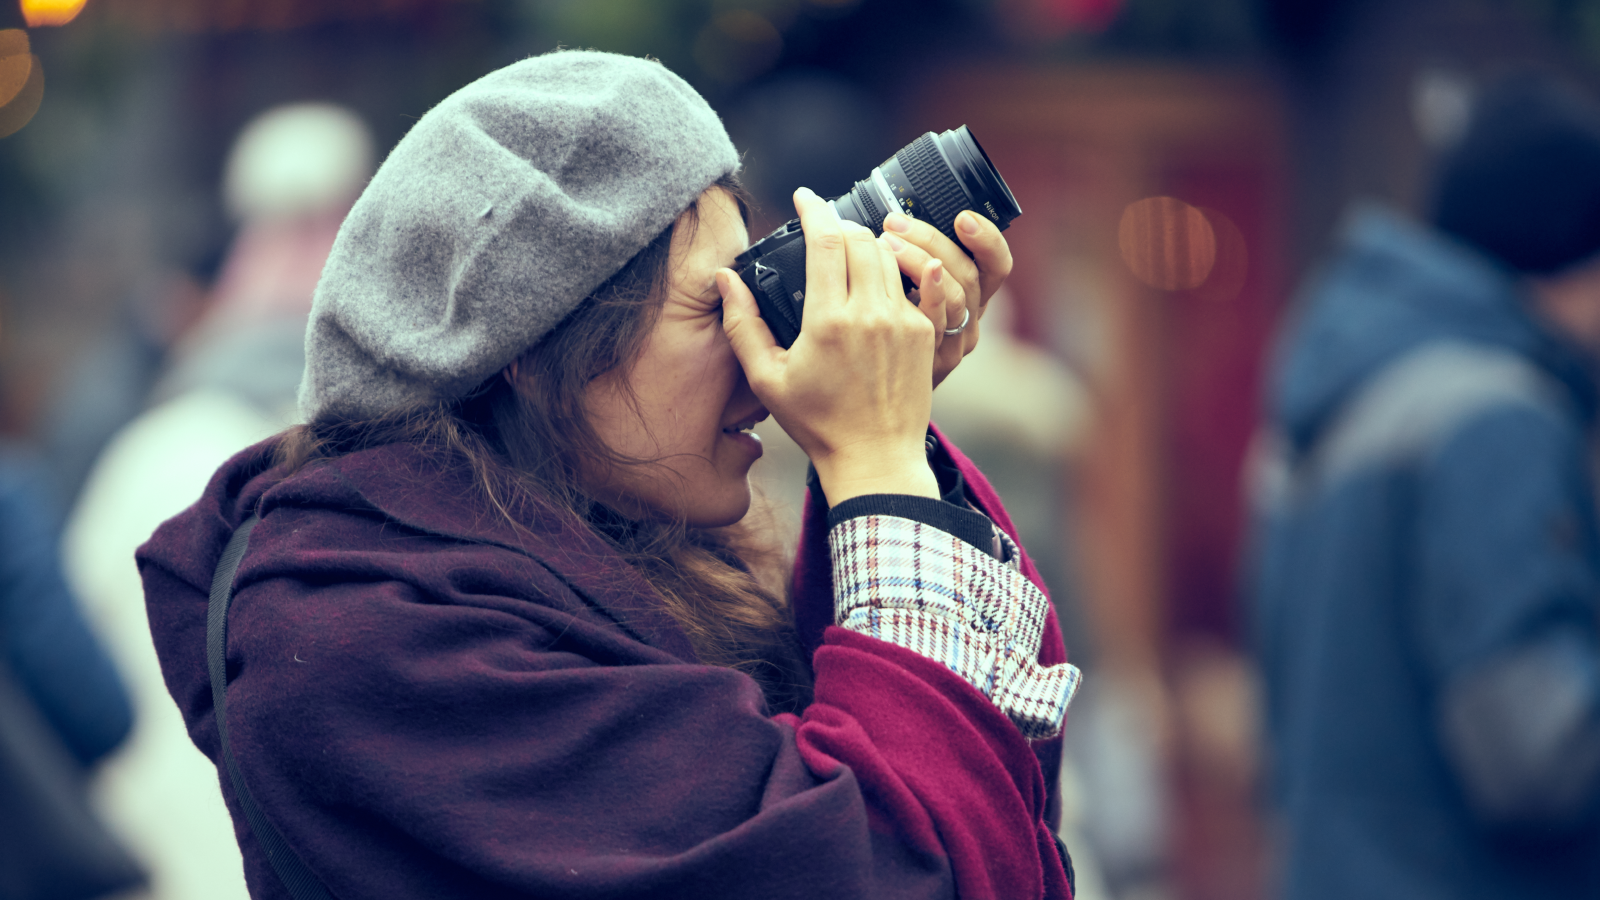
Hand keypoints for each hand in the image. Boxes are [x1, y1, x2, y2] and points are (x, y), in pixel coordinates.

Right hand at [721, 187, 938, 504]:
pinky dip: (896, 267)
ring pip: (888, 255)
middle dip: (840, 223)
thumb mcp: (767, 379)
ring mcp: (903, 320)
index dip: (813, 208)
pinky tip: (880, 273)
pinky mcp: (924, 331)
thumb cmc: (817, 423)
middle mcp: (869, 314)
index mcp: (828, 321)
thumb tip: (724, 280)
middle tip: (823, 227)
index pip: (825, 239)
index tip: (803, 195)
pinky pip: (916, 280)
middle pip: (860, 237)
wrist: (875, 458)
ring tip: (849, 249)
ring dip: (868, 242)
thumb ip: (742, 325)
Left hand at [879, 209, 1013, 386]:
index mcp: (973, 293)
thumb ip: (912, 258)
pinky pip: (936, 324)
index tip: (963, 217)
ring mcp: (954, 340)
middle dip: (933, 240)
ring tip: (887, 244)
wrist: (879, 393)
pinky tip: (898, 279)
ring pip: (955, 296)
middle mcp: (971, 316)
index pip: (996, 263)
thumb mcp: (910, 288)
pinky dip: (923, 297)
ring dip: (921, 262)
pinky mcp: (933, 358)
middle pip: (970, 273)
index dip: (987, 239)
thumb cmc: (890, 332)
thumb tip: (893, 218)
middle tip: (895, 223)